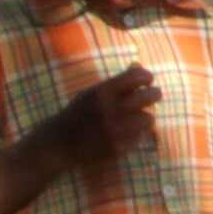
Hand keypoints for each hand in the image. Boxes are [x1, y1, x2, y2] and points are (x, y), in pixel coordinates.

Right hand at [46, 66, 163, 169]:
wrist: (58, 144)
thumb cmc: (78, 114)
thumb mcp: (92, 93)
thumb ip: (116, 81)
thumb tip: (139, 64)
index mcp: (101, 92)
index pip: (138, 76)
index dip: (147, 77)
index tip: (147, 81)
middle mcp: (109, 110)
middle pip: (151, 95)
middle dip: (154, 94)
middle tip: (154, 96)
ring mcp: (114, 131)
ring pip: (149, 118)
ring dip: (144, 117)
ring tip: (135, 118)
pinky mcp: (118, 149)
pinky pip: (140, 137)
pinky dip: (136, 134)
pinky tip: (124, 134)